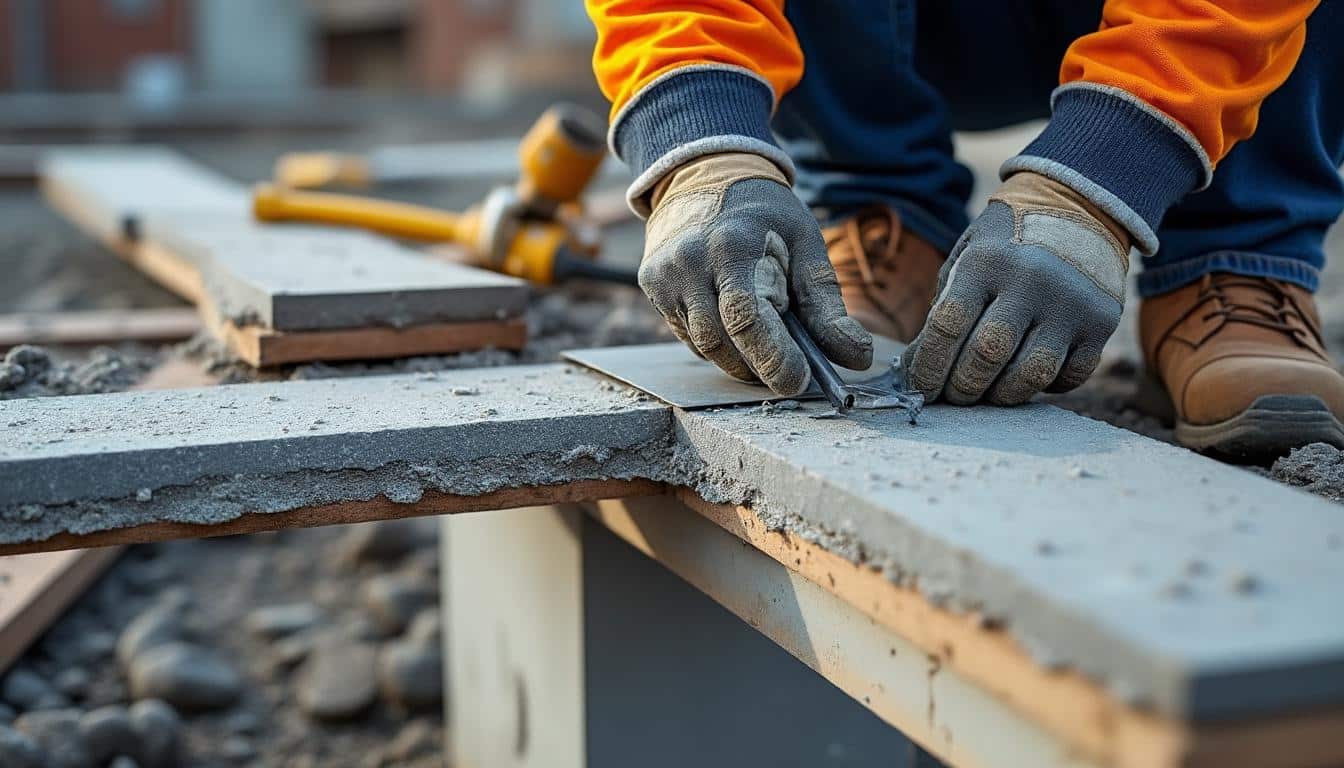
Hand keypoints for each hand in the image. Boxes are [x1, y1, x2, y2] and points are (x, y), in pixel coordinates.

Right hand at [639, 153, 871, 395]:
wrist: (706, 173)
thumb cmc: (764, 213)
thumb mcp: (805, 243)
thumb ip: (827, 303)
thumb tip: (855, 356)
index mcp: (732, 245)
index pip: (747, 319)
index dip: (774, 359)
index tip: (798, 381)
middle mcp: (690, 261)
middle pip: (721, 342)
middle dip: (758, 367)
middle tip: (788, 374)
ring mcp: (665, 275)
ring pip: (702, 346)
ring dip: (738, 360)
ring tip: (765, 351)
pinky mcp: (652, 285)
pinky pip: (687, 335)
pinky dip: (716, 344)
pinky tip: (735, 329)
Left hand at [901, 171, 1129, 404]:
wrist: (1078, 209)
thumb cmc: (1007, 244)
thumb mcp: (967, 258)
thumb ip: (943, 310)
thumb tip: (920, 370)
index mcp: (986, 261)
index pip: (947, 327)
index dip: (928, 368)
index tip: (921, 390)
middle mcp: (1030, 280)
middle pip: (986, 356)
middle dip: (962, 388)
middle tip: (954, 396)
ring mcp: (1070, 302)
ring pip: (1030, 374)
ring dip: (1002, 395)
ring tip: (987, 393)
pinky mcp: (1101, 321)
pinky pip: (1070, 376)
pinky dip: (1046, 387)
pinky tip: (1028, 375)